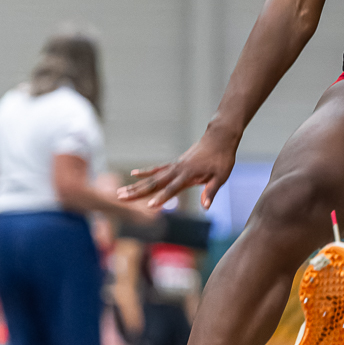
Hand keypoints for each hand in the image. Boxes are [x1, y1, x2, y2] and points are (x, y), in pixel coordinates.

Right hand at [117, 127, 235, 209]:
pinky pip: (157, 169)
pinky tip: (134, 174)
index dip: (162, 198)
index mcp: (189, 174)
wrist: (219, 138)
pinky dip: (146, 172)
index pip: (173, 188)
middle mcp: (178, 170)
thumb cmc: (222, 158)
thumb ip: (211, 191)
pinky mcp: (175, 163)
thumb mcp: (221, 176)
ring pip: (152, 177)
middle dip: (137, 192)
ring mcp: (175, 166)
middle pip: (154, 183)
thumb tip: (205, 207)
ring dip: (136, 185)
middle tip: (120, 197)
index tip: (150, 206)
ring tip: (121, 191)